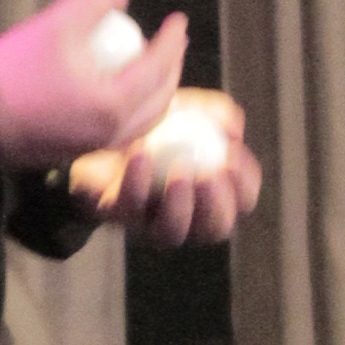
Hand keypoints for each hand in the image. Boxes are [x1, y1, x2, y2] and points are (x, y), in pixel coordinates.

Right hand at [0, 0, 184, 167]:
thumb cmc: (14, 71)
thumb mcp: (56, 25)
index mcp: (114, 104)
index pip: (158, 68)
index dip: (172, 40)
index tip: (179, 20)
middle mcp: (111, 133)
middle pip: (160, 103)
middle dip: (173, 71)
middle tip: (174, 44)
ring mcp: (93, 148)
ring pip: (142, 124)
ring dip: (156, 95)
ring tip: (155, 69)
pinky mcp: (74, 153)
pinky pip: (121, 133)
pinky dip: (134, 111)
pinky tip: (122, 93)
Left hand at [76, 92, 264, 250]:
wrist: (100, 134)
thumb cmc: (156, 126)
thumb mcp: (189, 111)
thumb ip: (215, 113)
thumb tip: (233, 128)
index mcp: (212, 195)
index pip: (242, 200)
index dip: (244, 183)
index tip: (233, 154)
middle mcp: (187, 218)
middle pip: (216, 228)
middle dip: (218, 204)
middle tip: (212, 176)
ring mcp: (149, 223)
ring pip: (173, 233)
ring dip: (180, 205)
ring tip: (180, 172)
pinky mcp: (116, 215)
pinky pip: (129, 206)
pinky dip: (137, 181)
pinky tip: (141, 155)